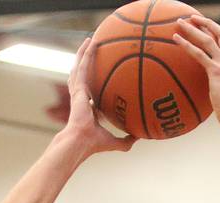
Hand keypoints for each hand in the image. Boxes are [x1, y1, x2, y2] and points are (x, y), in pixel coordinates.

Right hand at [66, 39, 136, 153]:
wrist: (82, 141)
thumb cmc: (95, 144)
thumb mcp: (117, 142)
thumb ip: (128, 140)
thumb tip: (141, 137)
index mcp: (89, 109)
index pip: (92, 95)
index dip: (96, 87)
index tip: (103, 79)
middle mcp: (82, 98)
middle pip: (85, 76)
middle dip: (88, 63)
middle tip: (94, 52)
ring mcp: (78, 91)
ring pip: (80, 67)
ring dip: (85, 53)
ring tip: (90, 40)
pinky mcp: (78, 87)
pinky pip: (83, 65)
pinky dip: (86, 53)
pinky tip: (91, 42)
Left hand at [173, 16, 219, 126]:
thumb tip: (215, 92)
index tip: (213, 30)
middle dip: (207, 23)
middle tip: (193, 17)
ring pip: (208, 39)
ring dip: (193, 28)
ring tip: (180, 22)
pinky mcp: (216, 71)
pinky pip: (199, 53)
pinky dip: (186, 44)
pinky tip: (176, 39)